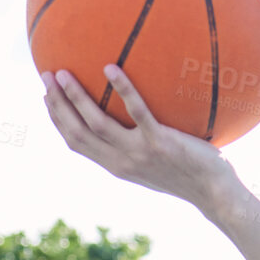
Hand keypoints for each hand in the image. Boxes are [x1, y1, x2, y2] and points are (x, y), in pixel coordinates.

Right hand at [40, 65, 236, 211]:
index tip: (45, 96)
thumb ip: (138, 144)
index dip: (57, 119)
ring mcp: (139, 153)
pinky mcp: (160, 143)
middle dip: (57, 104)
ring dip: (76, 97)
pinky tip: (111, 67)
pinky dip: (122, 89)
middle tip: (46, 76)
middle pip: (77, 132)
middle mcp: (122, 162)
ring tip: (63, 72)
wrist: (214, 192)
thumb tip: (132, 119)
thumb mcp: (156, 162)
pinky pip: (137, 111)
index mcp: (117, 166)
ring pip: (96, 123)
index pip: (76, 143)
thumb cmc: (189, 174)